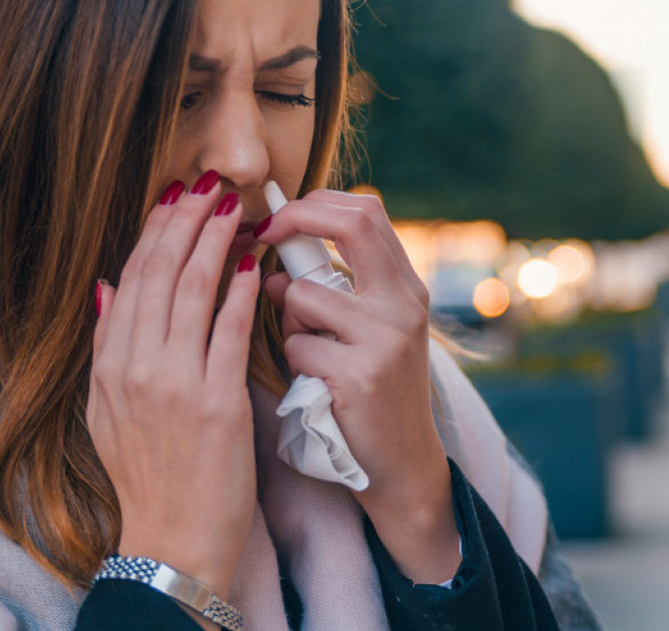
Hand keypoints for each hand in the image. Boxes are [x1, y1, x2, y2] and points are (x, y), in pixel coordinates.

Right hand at [89, 173, 258, 596]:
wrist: (173, 540)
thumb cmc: (149, 476)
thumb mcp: (106, 412)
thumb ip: (106, 347)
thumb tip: (104, 286)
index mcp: (110, 365)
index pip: (131, 278)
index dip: (154, 231)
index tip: (173, 196)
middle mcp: (134, 367)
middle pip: (160, 273)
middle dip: (184, 219)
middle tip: (207, 182)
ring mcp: (173, 383)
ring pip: (192, 290)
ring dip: (215, 239)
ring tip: (234, 205)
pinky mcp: (216, 401)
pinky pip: (228, 330)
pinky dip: (240, 290)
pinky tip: (254, 261)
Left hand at [255, 190, 460, 582]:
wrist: (401, 465)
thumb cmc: (371, 394)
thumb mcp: (366, 334)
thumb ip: (332, 295)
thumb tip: (270, 270)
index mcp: (406, 287)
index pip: (367, 212)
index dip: (316, 203)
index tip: (278, 217)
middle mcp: (405, 304)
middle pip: (351, 225)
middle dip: (295, 221)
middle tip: (263, 234)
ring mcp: (387, 339)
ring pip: (303, 295)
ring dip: (287, 321)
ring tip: (307, 351)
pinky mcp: (361, 375)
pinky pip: (297, 347)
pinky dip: (293, 364)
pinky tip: (316, 387)